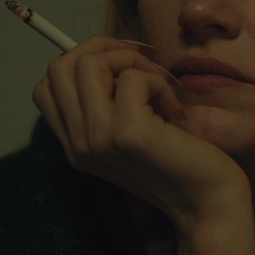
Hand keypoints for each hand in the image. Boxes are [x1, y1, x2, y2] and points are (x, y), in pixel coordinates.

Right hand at [32, 36, 251, 232]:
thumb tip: (107, 53)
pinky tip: (176, 109)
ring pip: (90, 63)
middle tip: (144, 64)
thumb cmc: (180, 162)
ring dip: (133, 62)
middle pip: (60, 66)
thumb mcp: (132, 133)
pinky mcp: (127, 133)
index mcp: (75, 144)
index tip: (124, 64)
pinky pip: (133, 78)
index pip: (46, 85)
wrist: (208, 205)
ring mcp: (98, 138)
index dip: (82, 60)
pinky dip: (160, 81)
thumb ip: (109, 105)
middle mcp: (78, 143)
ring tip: (161, 86)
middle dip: (104, 49)